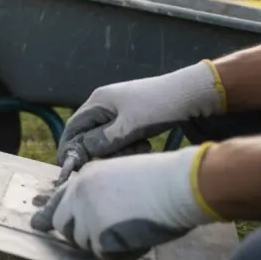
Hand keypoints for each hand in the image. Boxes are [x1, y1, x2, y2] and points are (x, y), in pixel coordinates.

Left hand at [30, 145, 222, 259]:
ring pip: (84, 243)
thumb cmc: (163, 180)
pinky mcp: (98, 235)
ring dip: (104, 244)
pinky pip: (104, 255)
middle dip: (79, 235)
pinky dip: (121, 253)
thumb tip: (91, 215)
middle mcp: (79, 195)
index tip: (39, 225)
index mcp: (85, 177)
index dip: (50, 214)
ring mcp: (86, 215)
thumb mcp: (121, 176)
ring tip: (133, 230)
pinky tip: (140, 239)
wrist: (179, 185)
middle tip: (103, 239)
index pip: (58, 199)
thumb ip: (101, 192)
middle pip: (63, 225)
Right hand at [57, 61, 224, 170]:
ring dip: (118, 149)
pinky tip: (144, 145)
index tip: (69, 166)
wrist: (192, 93)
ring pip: (106, 137)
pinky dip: (129, 144)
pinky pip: (121, 136)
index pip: (73, 127)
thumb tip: (82, 151)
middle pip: (89, 133)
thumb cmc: (159, 106)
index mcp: (98, 101)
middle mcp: (104, 104)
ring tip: (139, 149)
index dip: (68, 147)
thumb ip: (103, 140)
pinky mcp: (132, 117)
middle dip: (100, 150)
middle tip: (115, 160)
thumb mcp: (130, 126)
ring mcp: (119, 110)